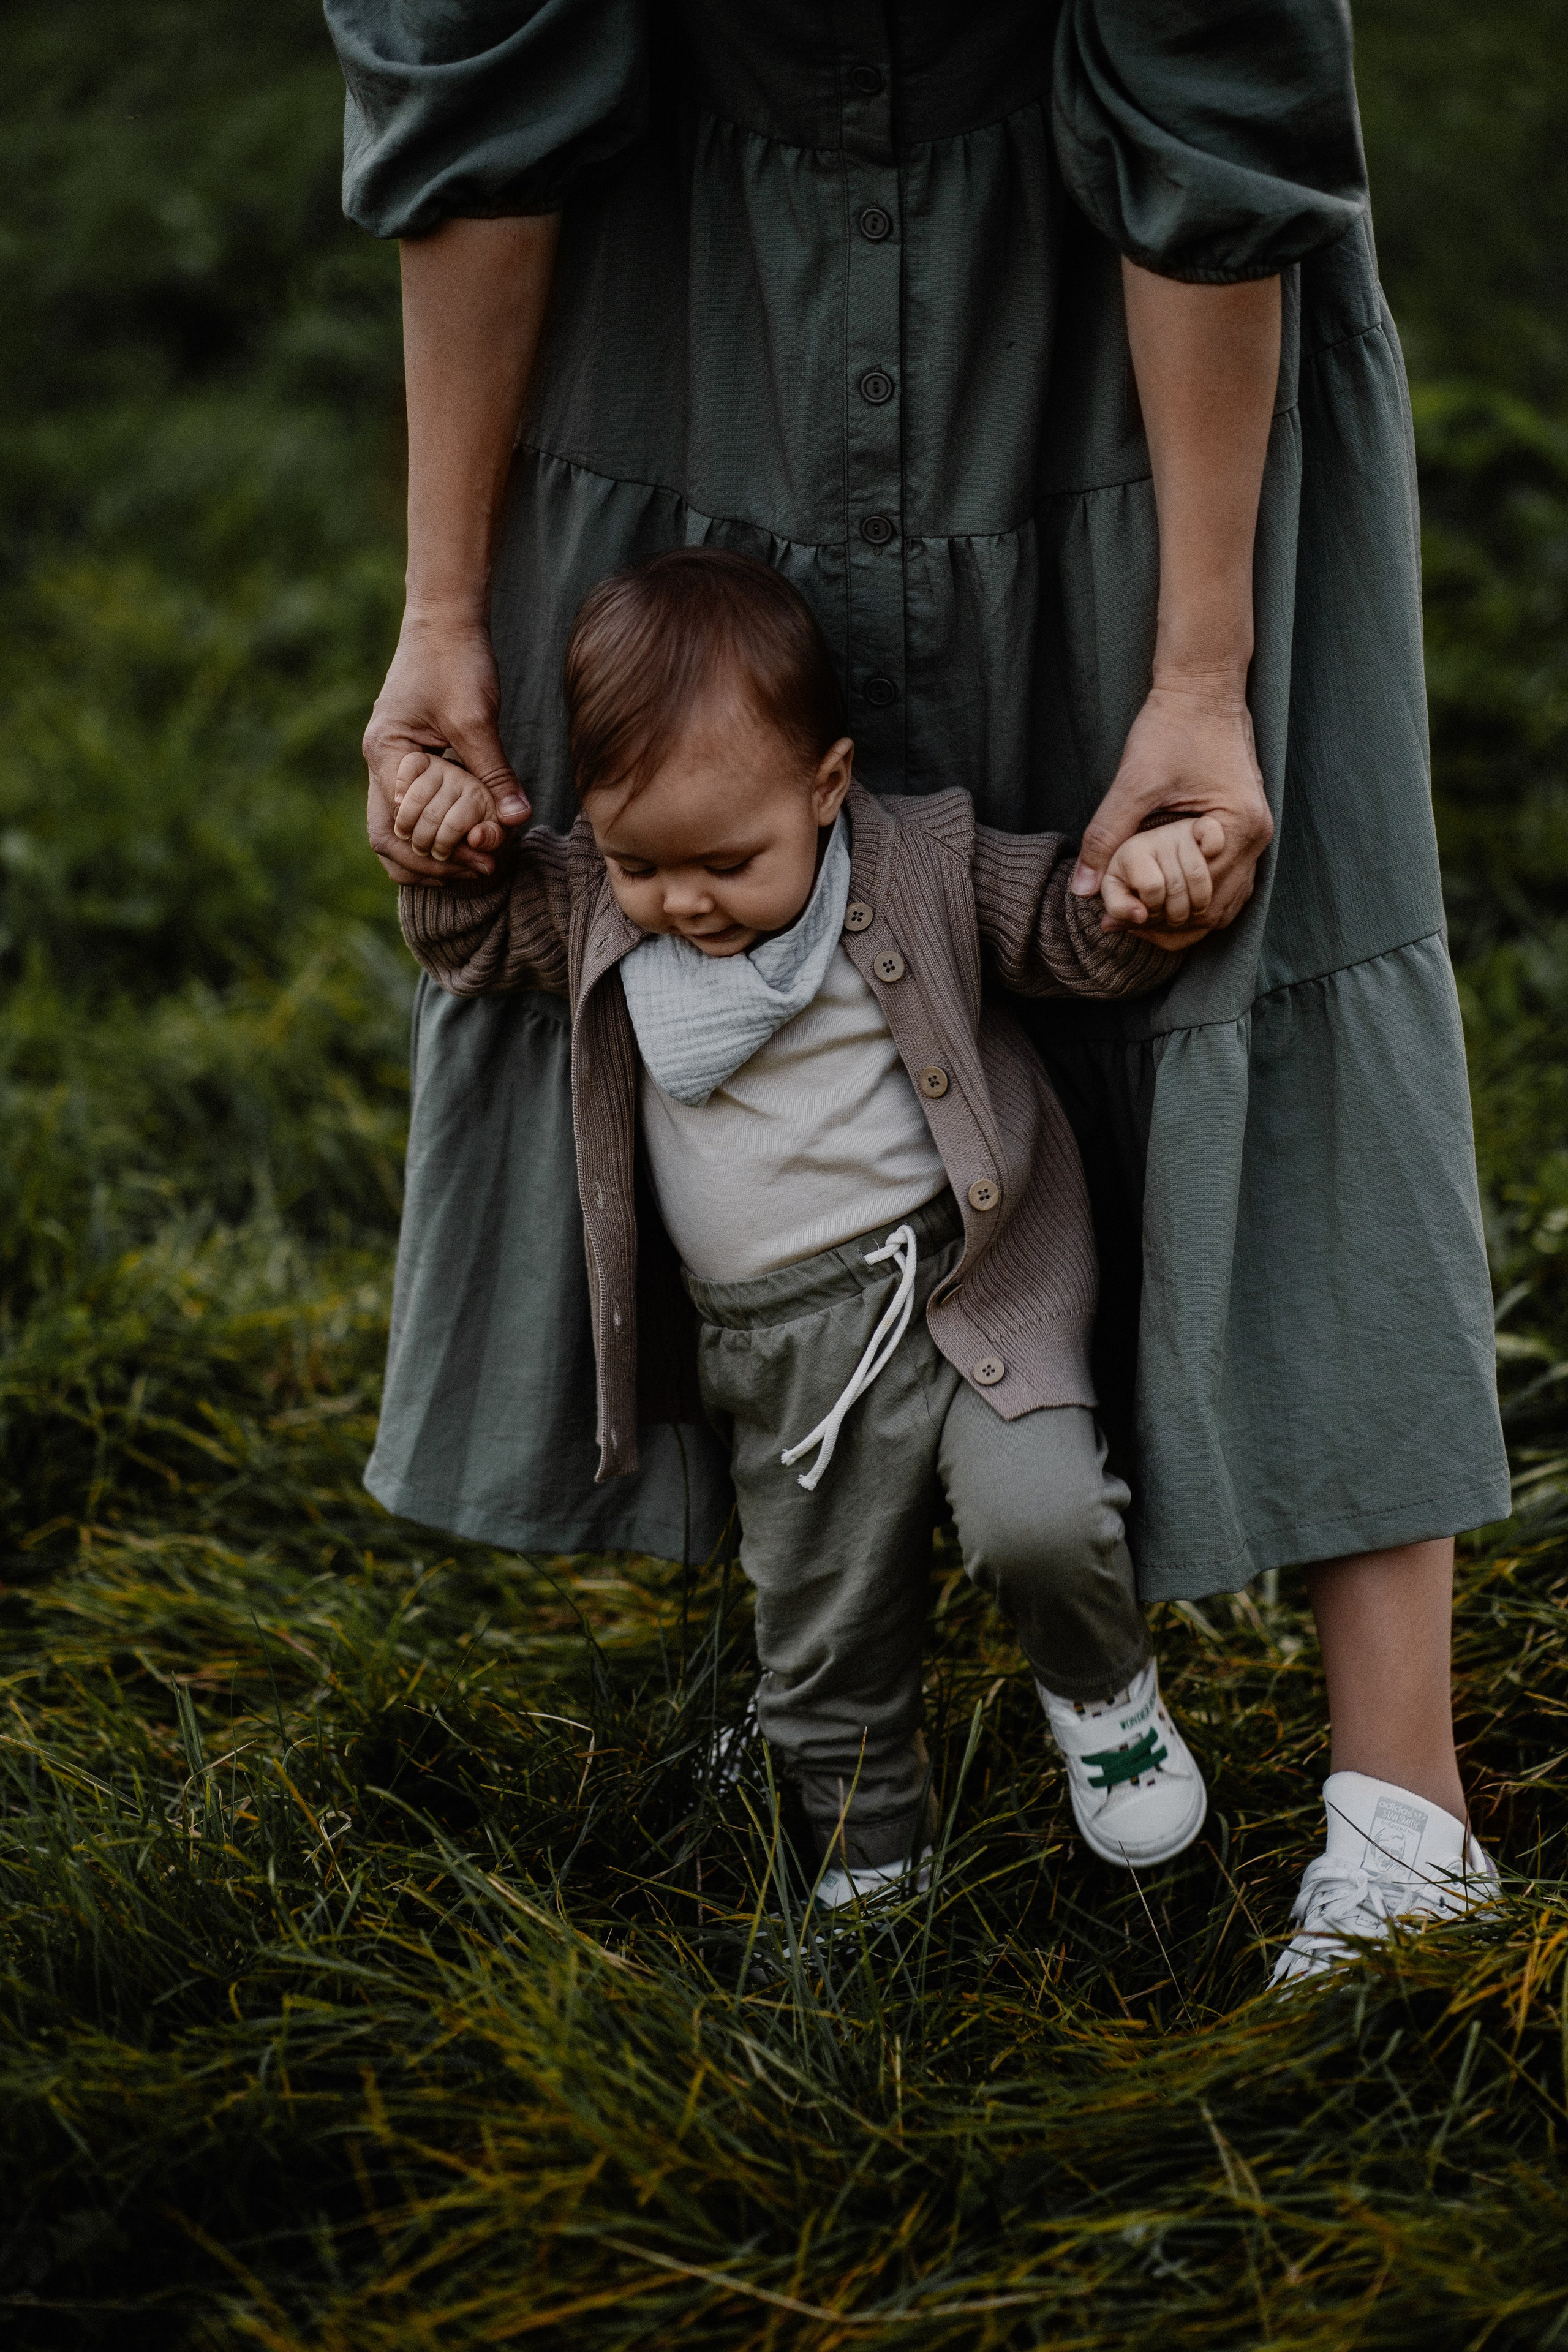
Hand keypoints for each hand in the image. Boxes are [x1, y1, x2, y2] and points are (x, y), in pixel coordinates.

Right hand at [363, 607, 530, 883]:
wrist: (446, 618)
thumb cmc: (455, 660)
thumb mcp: (477, 719)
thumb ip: (494, 773)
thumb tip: (517, 821)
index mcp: (385, 755)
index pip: (399, 828)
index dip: (440, 853)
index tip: (483, 861)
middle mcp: (380, 763)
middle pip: (389, 840)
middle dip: (432, 864)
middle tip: (481, 870)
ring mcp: (393, 763)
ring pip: (399, 829)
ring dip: (434, 852)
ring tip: (479, 862)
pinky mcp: (412, 758)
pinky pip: (416, 809)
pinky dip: (440, 829)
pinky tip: (474, 836)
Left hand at [1072, 676, 1273, 952]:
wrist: (1202, 686)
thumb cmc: (1172, 726)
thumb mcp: (1134, 784)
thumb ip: (1106, 837)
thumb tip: (1081, 890)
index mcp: (1238, 829)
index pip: (1201, 900)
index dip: (1158, 917)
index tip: (1119, 920)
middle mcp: (1257, 837)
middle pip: (1217, 909)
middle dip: (1170, 923)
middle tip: (1124, 924)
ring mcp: (1255, 833)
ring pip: (1226, 900)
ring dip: (1185, 913)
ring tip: (1139, 916)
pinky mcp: (1242, 826)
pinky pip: (1227, 879)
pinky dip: (1197, 893)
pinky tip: (1163, 895)